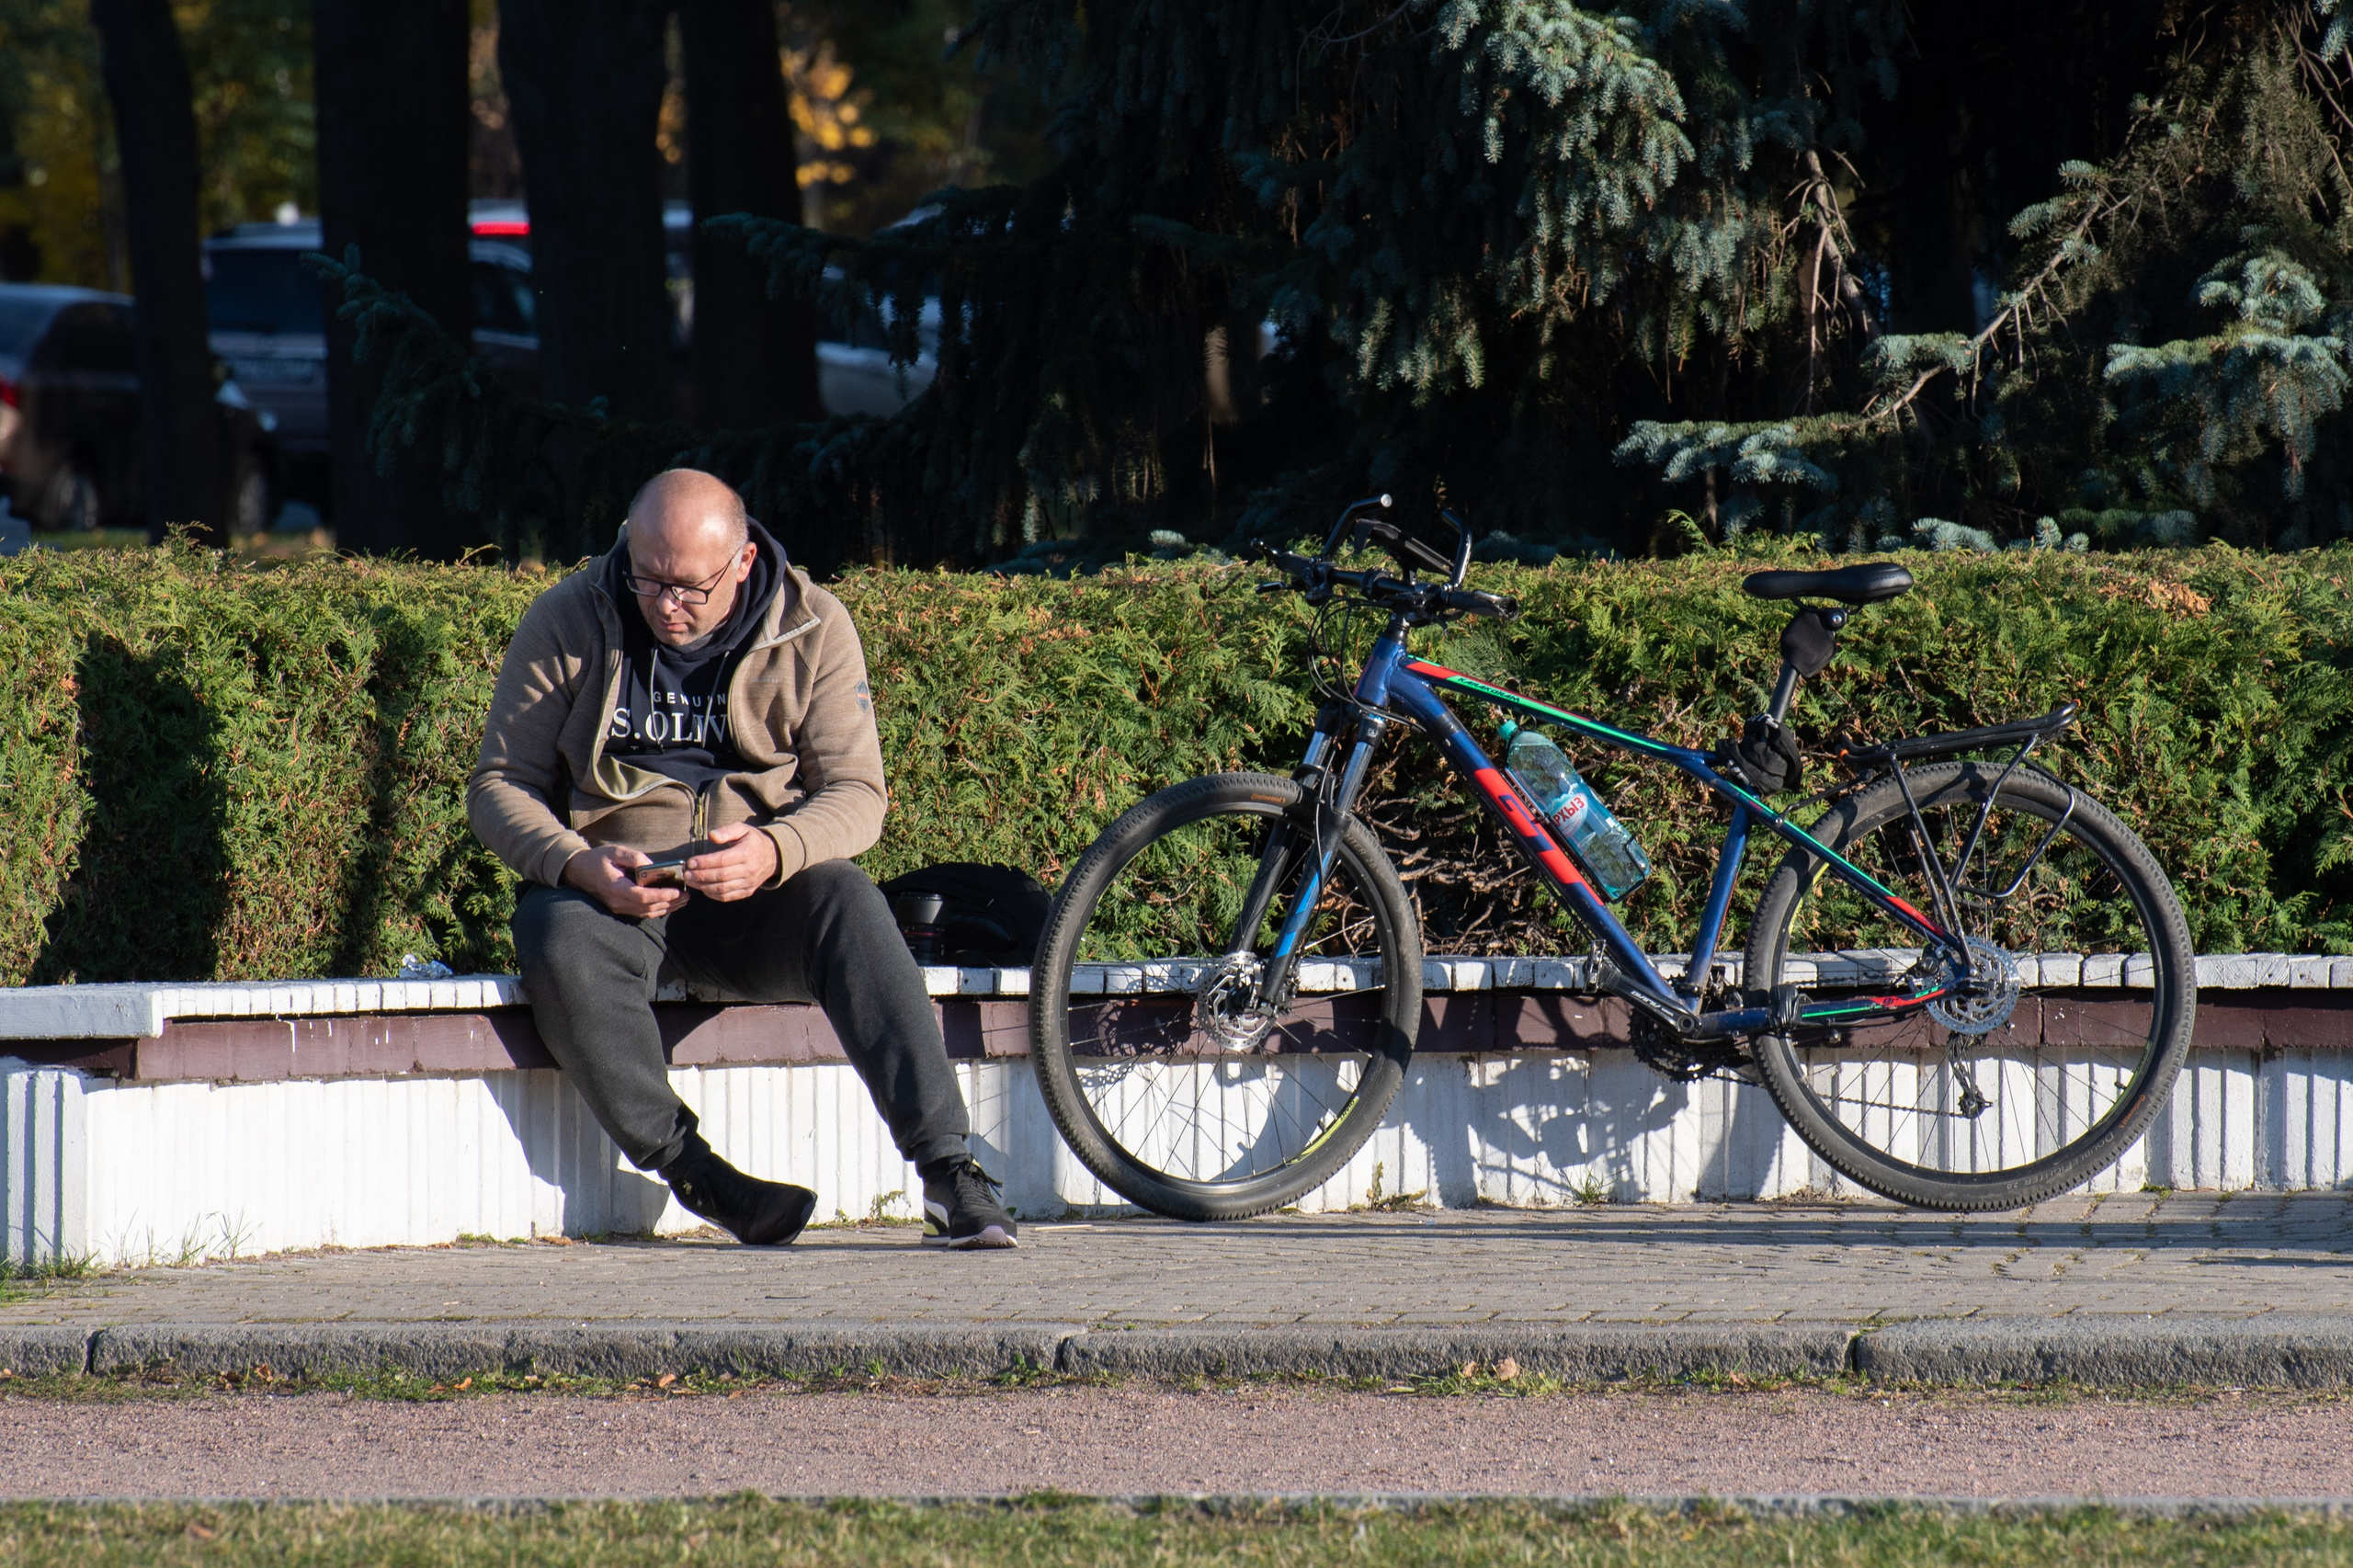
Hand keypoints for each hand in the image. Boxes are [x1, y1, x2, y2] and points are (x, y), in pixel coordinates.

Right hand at [563, 843, 687, 918]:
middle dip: (670, 903)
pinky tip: (669, 904)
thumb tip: (652, 866)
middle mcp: (617, 902)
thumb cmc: (597, 859)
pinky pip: (641, 913)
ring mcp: (618, 908)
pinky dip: (657, 910)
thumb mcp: (615, 851)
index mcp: (615, 887)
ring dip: (667, 908)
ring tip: (683, 900)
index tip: (677, 891)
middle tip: (687, 896)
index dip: (661, 895)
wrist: (578, 871)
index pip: (642, 896)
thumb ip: (634, 858)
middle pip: (648, 907)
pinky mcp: (620, 909)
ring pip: (646, 913)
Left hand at [682, 820, 778, 902]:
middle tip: (686, 873)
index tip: (690, 862)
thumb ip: (726, 831)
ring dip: (703, 886)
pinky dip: (712, 894)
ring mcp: (749, 883)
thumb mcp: (742, 829)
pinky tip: (703, 888)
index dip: (704, 862)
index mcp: (747, 853)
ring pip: (722, 889)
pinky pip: (727, 897)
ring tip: (690, 881)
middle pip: (721, 876)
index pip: (722, 860)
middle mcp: (749, 870)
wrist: (773, 857)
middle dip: (700, 875)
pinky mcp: (747, 891)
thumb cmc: (752, 841)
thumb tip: (711, 836)